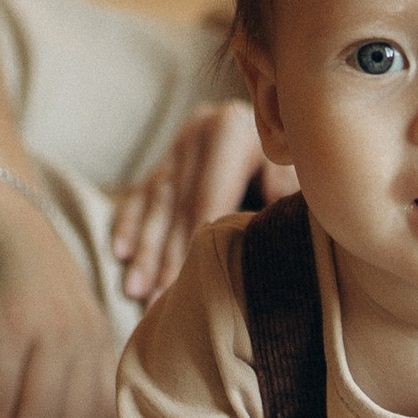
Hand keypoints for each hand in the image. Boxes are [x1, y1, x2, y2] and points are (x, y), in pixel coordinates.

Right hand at [109, 102, 292, 304]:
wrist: (290, 115)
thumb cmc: (297, 159)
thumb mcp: (295, 168)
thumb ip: (282, 189)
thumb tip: (268, 208)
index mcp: (230, 130)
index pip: (207, 199)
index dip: (193, 244)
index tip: (184, 285)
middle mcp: (198, 132)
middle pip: (177, 206)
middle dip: (163, 257)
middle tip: (154, 301)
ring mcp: (180, 143)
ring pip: (155, 203)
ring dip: (144, 249)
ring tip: (134, 290)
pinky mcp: (168, 156)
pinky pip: (142, 193)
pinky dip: (129, 224)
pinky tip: (120, 254)